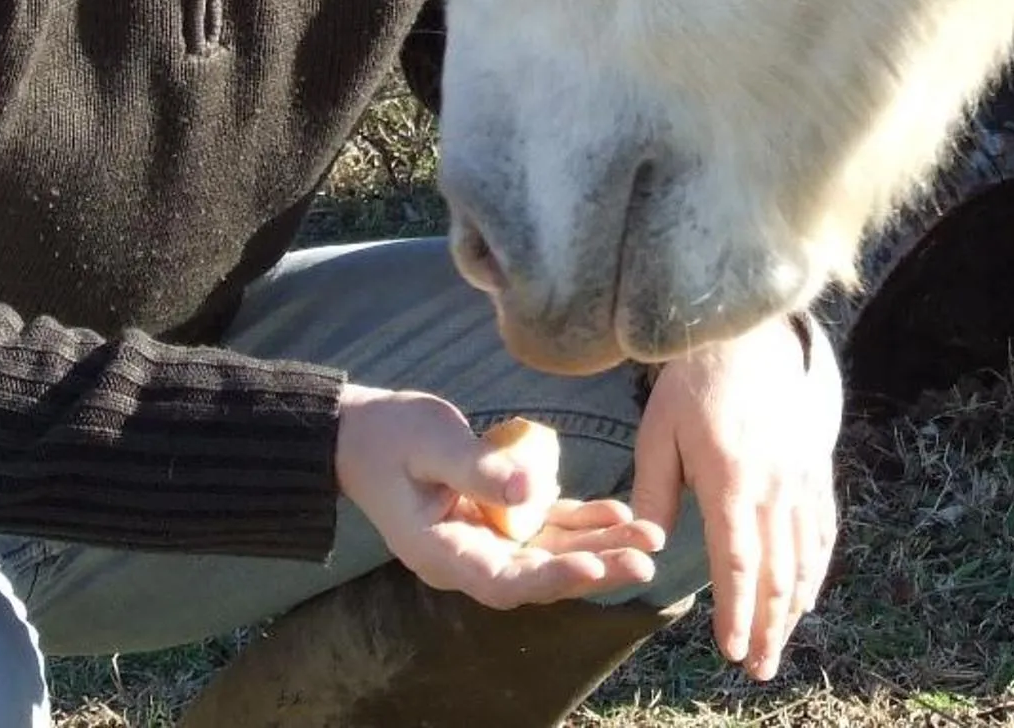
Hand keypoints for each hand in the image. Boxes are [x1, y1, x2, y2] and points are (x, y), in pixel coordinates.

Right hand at [334, 386, 664, 607]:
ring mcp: (485, 540)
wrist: (363, 433)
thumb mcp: (429, 442)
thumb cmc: (390, 434)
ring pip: (550, 553)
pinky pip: (547, 527)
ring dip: (600, 547)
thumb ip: (475, 468)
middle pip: (539, 575)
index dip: (552, 579)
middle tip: (647, 560)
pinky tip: (619, 512)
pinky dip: (583, 522)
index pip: (504, 581)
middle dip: (595, 568)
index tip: (596, 567)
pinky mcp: (499, 517)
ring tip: (650, 538)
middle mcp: (468, 557)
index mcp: (442, 552)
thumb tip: (529, 488)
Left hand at [630, 316, 843, 679]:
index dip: (736, 611)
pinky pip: (822, 528)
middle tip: (759, 669)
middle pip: (777, 572)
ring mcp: (801, 478)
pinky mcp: (815, 468)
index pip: (737, 563)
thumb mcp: (659, 432)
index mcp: (732, 481)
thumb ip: (654, 491)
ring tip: (781, 646)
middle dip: (768, 627)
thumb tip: (649, 545)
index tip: (731, 651)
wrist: (752, 333)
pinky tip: (808, 594)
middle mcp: (774, 487)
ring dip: (794, 608)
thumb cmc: (694, 383)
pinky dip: (817, 567)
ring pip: (804, 557)